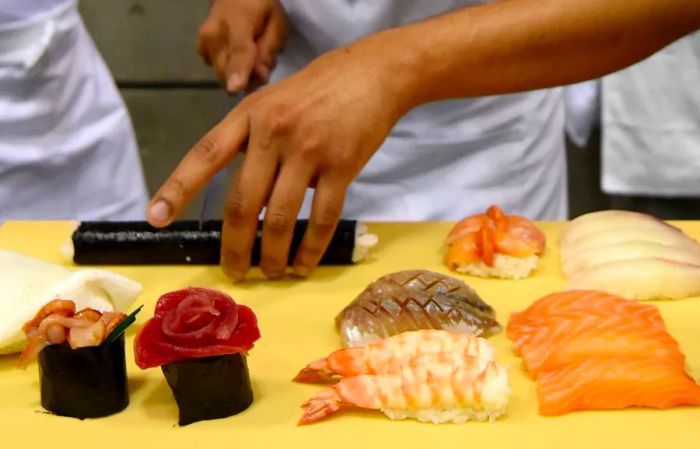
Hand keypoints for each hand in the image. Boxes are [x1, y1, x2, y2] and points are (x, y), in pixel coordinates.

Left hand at [147, 40, 405, 279]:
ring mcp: (307, 150)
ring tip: (271, 272)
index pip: (204, 156)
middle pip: (241, 203)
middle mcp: (271, 133)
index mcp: (248, 116)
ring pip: (279, 218)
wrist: (370, 75)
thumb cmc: (317, 92)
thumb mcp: (271, 102)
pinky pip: (321, 219)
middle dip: (233, 247)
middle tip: (233, 272)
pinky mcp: (341, 166)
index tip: (155, 217)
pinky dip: (310, 250)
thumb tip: (243, 198)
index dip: (177, 188)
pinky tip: (303, 264)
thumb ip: (251, 142)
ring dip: (272, 256)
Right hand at [197, 0, 287, 92]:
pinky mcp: (201, 50)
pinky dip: (229, 69)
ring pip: (222, 74)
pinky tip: (237, 56)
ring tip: (251, 58)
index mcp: (237, 21)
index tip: (235, 89)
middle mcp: (214, 35)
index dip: (238, 71)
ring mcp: (204, 43)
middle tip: (261, 67)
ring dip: (238, 74)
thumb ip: (269, 50)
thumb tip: (261, 78)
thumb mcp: (276, 23)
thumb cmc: (260, 7)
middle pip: (227, 71)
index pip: (239, 50)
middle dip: (246, 78)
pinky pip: (217, 69)